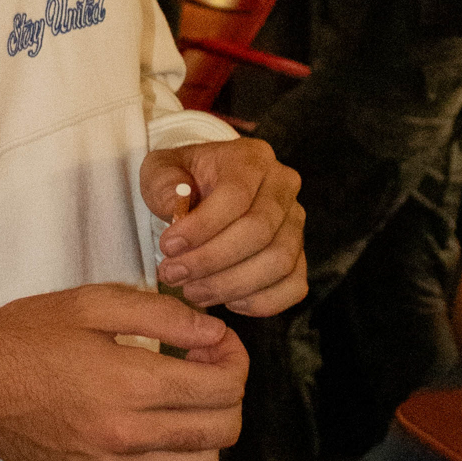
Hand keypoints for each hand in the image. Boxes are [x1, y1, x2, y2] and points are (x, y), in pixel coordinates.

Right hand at [0, 286, 248, 460]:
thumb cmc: (28, 335)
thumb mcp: (93, 304)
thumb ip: (163, 317)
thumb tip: (216, 336)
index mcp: (131, 385)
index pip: (223, 389)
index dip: (235, 360)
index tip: (217, 343)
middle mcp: (128, 436)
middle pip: (222, 432)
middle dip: (228, 395)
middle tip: (204, 369)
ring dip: (205, 434)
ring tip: (181, 403)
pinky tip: (154, 436)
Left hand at [140, 138, 304, 314]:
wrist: (204, 190)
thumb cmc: (183, 181)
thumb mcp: (161, 169)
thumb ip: (163, 184)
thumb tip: (175, 207)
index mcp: (252, 159)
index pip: (236, 195)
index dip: (202, 227)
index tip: (168, 247)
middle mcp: (283, 186)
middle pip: (260, 232)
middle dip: (211, 261)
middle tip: (174, 274)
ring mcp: (296, 222)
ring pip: (279, 262)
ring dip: (231, 285)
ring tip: (193, 290)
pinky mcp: (299, 255)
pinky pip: (294, 286)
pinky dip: (261, 301)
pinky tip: (228, 301)